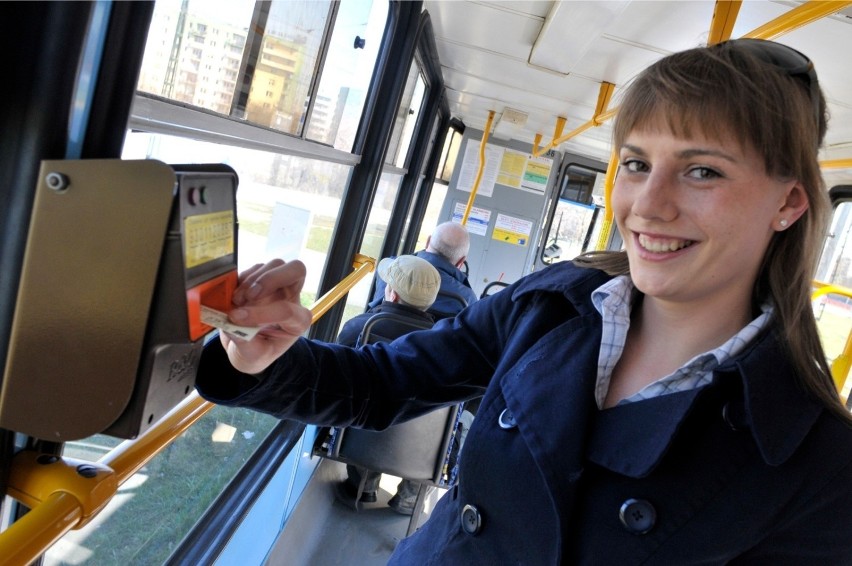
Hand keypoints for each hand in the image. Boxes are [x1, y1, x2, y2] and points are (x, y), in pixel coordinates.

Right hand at [220, 259, 312, 374]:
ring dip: (252, 280)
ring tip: (236, 301)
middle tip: (250, 295)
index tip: (236, 318)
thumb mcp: (253, 357)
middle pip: (297, 270)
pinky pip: (256, 267)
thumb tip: (232, 322)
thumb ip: (245, 342)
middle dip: (272, 278)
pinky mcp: (262, 278)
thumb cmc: (256, 353)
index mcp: (298, 321)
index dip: (261, 313)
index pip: (288, 310)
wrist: (246, 347)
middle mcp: (292, 298)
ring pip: (275, 265)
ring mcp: (278, 285)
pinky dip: (243, 278)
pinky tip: (234, 295)